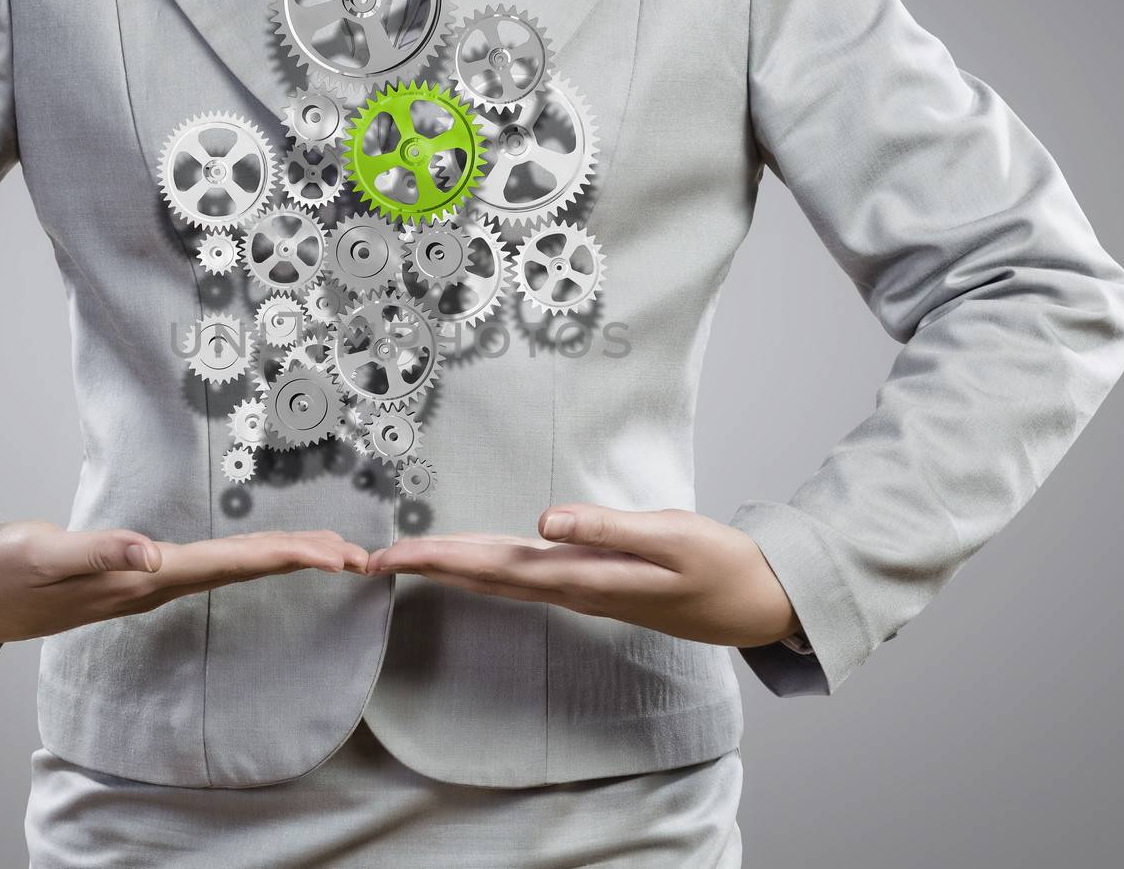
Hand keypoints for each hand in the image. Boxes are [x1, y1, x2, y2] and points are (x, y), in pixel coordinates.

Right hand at [0, 520, 368, 643]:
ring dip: (277, 560)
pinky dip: (240, 557)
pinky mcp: (130, 572)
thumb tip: (148, 554)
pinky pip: (203, 565)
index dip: (285, 557)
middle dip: (300, 560)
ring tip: (326, 553)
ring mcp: (142, 581)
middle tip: (357, 555)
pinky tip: (252, 556)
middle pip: (242, 571)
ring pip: (227, 570)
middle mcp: (152, 584)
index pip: (230, 566)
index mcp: (142, 579)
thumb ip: (95, 554)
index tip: (336, 556)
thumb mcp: (41, 557)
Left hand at [365, 504, 799, 648]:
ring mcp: (580, 589)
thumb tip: (543, 521)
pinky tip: (469, 562)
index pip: (493, 567)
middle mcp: (571, 588)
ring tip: (403, 558)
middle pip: (485, 575)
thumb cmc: (718, 567)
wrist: (754, 604)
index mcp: (582, 577)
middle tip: (369, 558)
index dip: (440, 559)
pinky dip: (485, 567)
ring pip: (500, 578)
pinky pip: (523, 576)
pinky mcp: (591, 582)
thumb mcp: (671, 539)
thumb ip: (607, 530)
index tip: (391, 554)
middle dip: (427, 565)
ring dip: (451, 567)